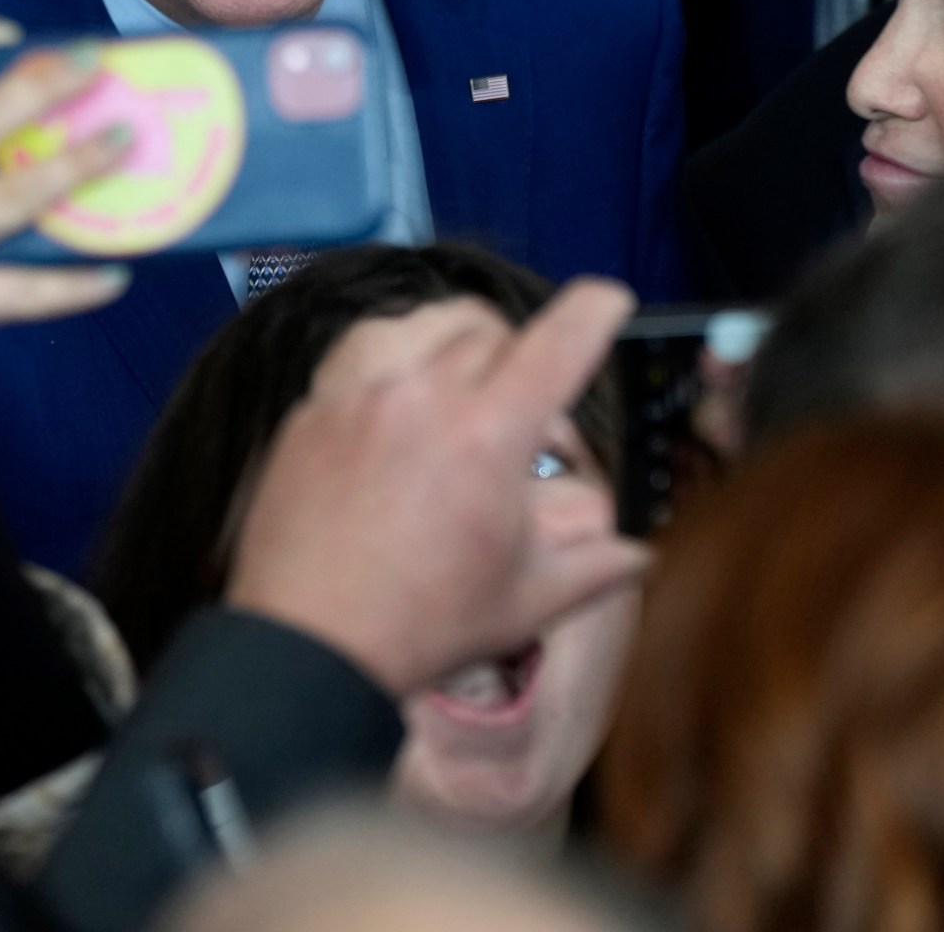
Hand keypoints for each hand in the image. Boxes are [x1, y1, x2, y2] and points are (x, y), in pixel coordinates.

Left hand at [227, 279, 650, 698]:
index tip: (609, 301)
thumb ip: (594, 566)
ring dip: (453, 341)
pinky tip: (399, 407)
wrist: (305, 643)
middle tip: (527, 413)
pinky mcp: (309, 412)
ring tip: (461, 386)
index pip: (558, 340)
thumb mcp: (526, 603)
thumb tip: (638, 553)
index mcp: (489, 434)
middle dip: (523, 356)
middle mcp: (421, 396)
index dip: (594, 311)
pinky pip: (358, 357)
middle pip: (490, 333)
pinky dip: (391, 365)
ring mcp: (357, 397)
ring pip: (419, 326)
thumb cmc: (420, 627)